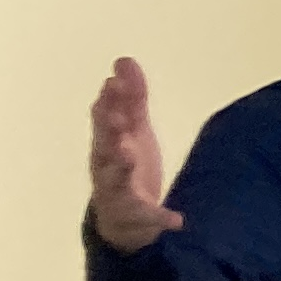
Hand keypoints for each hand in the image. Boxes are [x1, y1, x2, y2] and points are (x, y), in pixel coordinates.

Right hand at [88, 58, 183, 251]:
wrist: (122, 217)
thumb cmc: (125, 163)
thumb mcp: (132, 130)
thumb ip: (131, 99)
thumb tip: (124, 61)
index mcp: (107, 142)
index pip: (106, 118)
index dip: (109, 101)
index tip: (113, 81)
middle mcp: (106, 165)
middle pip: (103, 145)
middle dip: (108, 130)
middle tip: (115, 116)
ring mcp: (117, 191)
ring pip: (114, 178)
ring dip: (119, 165)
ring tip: (128, 155)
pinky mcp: (134, 215)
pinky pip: (147, 216)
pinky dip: (160, 217)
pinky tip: (177, 219)